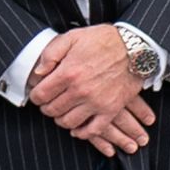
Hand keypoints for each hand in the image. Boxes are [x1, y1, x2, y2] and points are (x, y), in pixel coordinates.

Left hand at [31, 25, 155, 153]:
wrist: (134, 47)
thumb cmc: (103, 40)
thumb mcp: (72, 37)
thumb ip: (50, 53)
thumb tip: (38, 72)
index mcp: (68, 72)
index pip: (41, 95)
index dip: (35, 96)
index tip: (38, 94)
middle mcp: (80, 90)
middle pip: (52, 110)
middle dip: (46, 107)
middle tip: (49, 103)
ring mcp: (96, 102)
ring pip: (68, 122)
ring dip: (61, 119)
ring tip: (62, 112)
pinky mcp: (110, 109)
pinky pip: (92, 130)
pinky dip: (82, 132)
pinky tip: (77, 128)